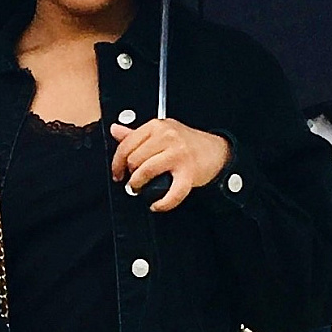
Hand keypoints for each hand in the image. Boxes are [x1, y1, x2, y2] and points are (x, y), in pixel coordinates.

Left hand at [109, 119, 231, 213]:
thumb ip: (136, 133)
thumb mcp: (161, 131)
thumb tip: (115, 130)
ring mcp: (179, 154)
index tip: (118, 172)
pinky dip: (162, 203)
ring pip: (146, 172)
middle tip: (132, 182)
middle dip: (129, 175)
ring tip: (140, 190)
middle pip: (134, 159)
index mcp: (157, 126)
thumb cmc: (186, 143)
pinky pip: (172, 193)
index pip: (127, 144)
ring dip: (138, 186)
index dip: (117, 162)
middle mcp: (168, 137)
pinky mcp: (189, 172)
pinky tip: (156, 204)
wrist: (216, 152)